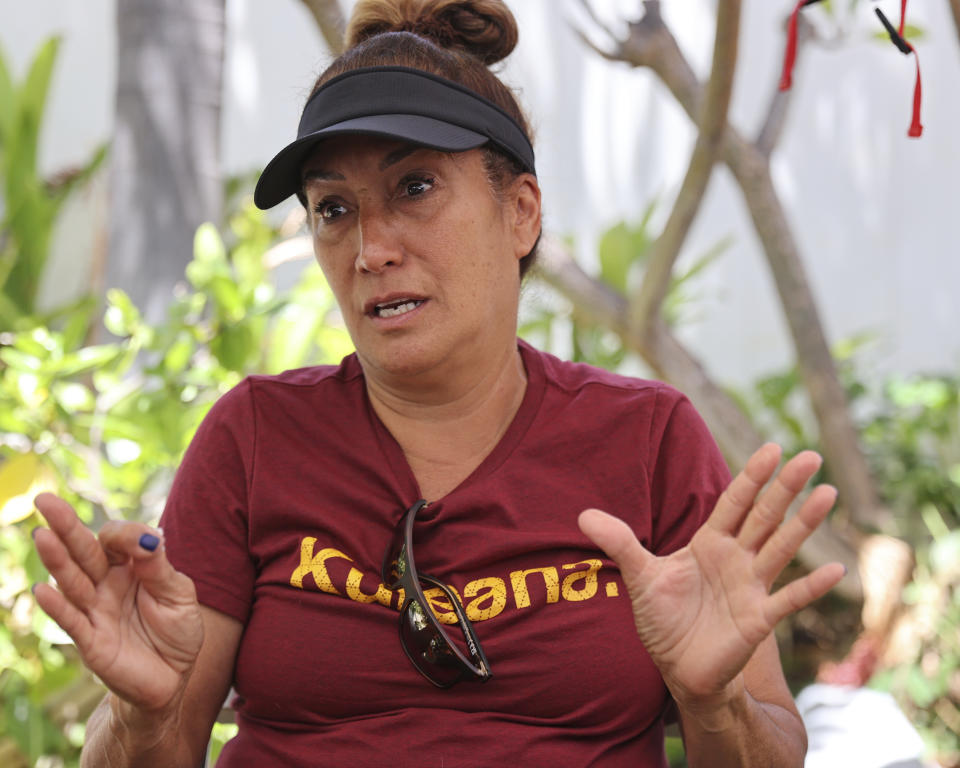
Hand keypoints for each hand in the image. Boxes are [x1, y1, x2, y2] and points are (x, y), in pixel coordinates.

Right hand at [31, 493, 203, 713]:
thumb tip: (148, 536)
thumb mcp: (179, 593)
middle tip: (44, 500)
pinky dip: (57, 606)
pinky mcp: (91, 641)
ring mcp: (95, 611)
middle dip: (66, 525)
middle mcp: (107, 584)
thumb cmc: (176, 630)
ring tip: (42, 535)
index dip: (125, 534)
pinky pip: (72, 621)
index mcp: (131, 566)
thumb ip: (159, 566)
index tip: (143, 541)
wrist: (174, 677)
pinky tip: (42, 589)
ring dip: (57, 559)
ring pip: (73, 581)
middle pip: (84, 551)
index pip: (116, 539)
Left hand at [578, 443, 844, 715]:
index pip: (733, 503)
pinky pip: (788, 599)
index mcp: (709, 543)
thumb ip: (619, 543)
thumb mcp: (639, 577)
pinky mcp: (758, 619)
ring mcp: (751, 588)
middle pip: (764, 516)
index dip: (751, 477)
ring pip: (781, 548)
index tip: (771, 448)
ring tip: (829, 493)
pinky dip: (811, 586)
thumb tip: (582, 515)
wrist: (677, 668)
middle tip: (811, 456)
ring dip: (805, 523)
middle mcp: (735, 559)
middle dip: (786, 488)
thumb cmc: (663, 619)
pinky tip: (837, 569)